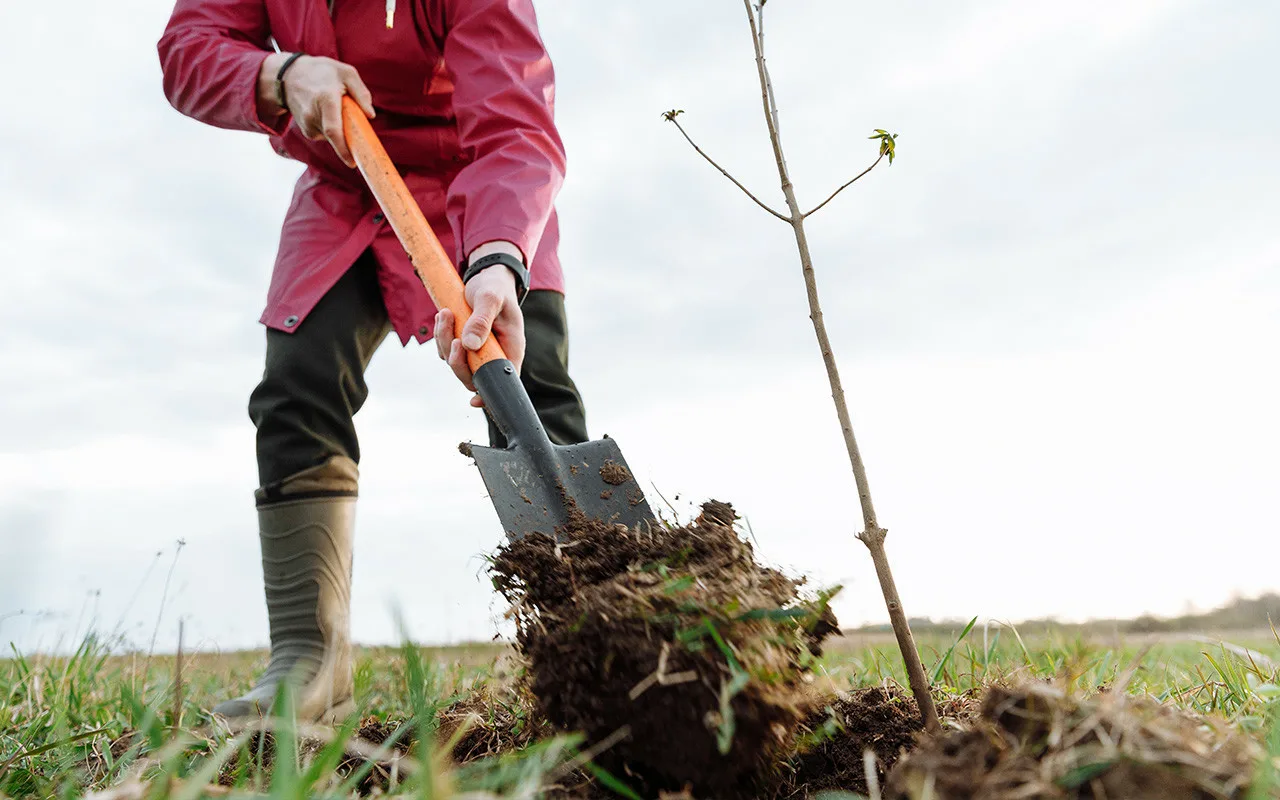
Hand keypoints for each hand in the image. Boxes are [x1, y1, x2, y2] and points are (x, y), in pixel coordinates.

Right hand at [257, 53, 374, 167]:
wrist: (288, 75)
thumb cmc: (322, 72)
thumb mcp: (345, 72)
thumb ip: (361, 92)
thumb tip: (371, 115)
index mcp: (326, 100)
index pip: (333, 130)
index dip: (342, 149)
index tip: (352, 163)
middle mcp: (313, 114)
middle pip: (335, 137)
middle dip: (349, 139)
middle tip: (355, 130)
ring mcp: (307, 124)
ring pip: (332, 136)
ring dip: (340, 128)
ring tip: (334, 107)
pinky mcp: (306, 129)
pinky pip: (325, 134)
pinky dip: (331, 127)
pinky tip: (326, 112)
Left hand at [434, 266, 524, 407]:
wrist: (487, 277)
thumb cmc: (495, 288)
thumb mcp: (491, 298)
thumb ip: (482, 320)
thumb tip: (469, 345)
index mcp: (510, 348)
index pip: (504, 380)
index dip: (490, 394)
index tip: (475, 400)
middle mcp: (495, 354)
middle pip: (473, 376)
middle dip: (457, 360)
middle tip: (453, 336)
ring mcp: (478, 351)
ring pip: (456, 362)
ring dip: (445, 340)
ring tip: (446, 314)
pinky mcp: (464, 345)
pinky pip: (447, 350)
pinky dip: (441, 336)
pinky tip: (445, 316)